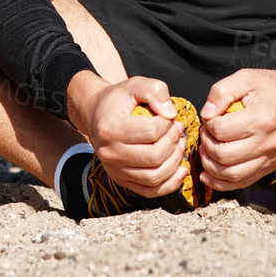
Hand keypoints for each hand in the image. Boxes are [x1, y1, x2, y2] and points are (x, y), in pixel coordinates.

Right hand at [67, 73, 188, 198]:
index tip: (169, 116)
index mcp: (110, 128)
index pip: (152, 132)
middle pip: (155, 157)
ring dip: (175, 161)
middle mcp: (109, 153)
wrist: (96, 115)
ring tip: (179, 145)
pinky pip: (151, 191)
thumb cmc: (117, 100)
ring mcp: (115, 170)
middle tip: (178, 129)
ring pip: (155, 176)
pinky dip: (170, 183)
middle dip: (174, 142)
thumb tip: (171, 112)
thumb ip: (154, 91)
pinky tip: (180, 168)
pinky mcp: (122, 180)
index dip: (168, 123)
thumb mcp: (135, 85)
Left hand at [196, 56, 275, 192]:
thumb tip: (206, 114)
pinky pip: (243, 182)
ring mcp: (270, 158)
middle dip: (207, 145)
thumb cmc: (272, 88)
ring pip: (232, 175)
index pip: (221, 130)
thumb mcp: (245, 78)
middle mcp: (267, 143)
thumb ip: (221, 92)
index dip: (208, 123)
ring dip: (210, 165)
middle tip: (206, 133)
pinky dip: (222, 182)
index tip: (211, 116)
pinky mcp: (270, 166)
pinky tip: (208, 173)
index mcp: (261, 119)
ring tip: (206, 150)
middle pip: (224, 156)